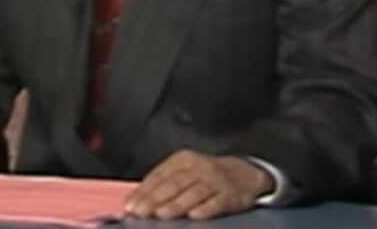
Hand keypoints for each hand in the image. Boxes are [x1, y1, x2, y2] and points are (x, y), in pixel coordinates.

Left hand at [125, 150, 272, 219]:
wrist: (246, 173)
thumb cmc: (206, 175)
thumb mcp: (185, 170)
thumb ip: (163, 182)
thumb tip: (137, 199)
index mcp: (182, 160)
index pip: (159, 176)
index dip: (144, 191)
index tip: (130, 205)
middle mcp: (198, 168)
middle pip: (174, 184)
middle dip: (154, 199)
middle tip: (140, 212)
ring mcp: (216, 181)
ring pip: (193, 193)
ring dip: (175, 205)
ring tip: (161, 215)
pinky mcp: (231, 195)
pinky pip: (216, 202)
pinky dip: (205, 209)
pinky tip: (194, 216)